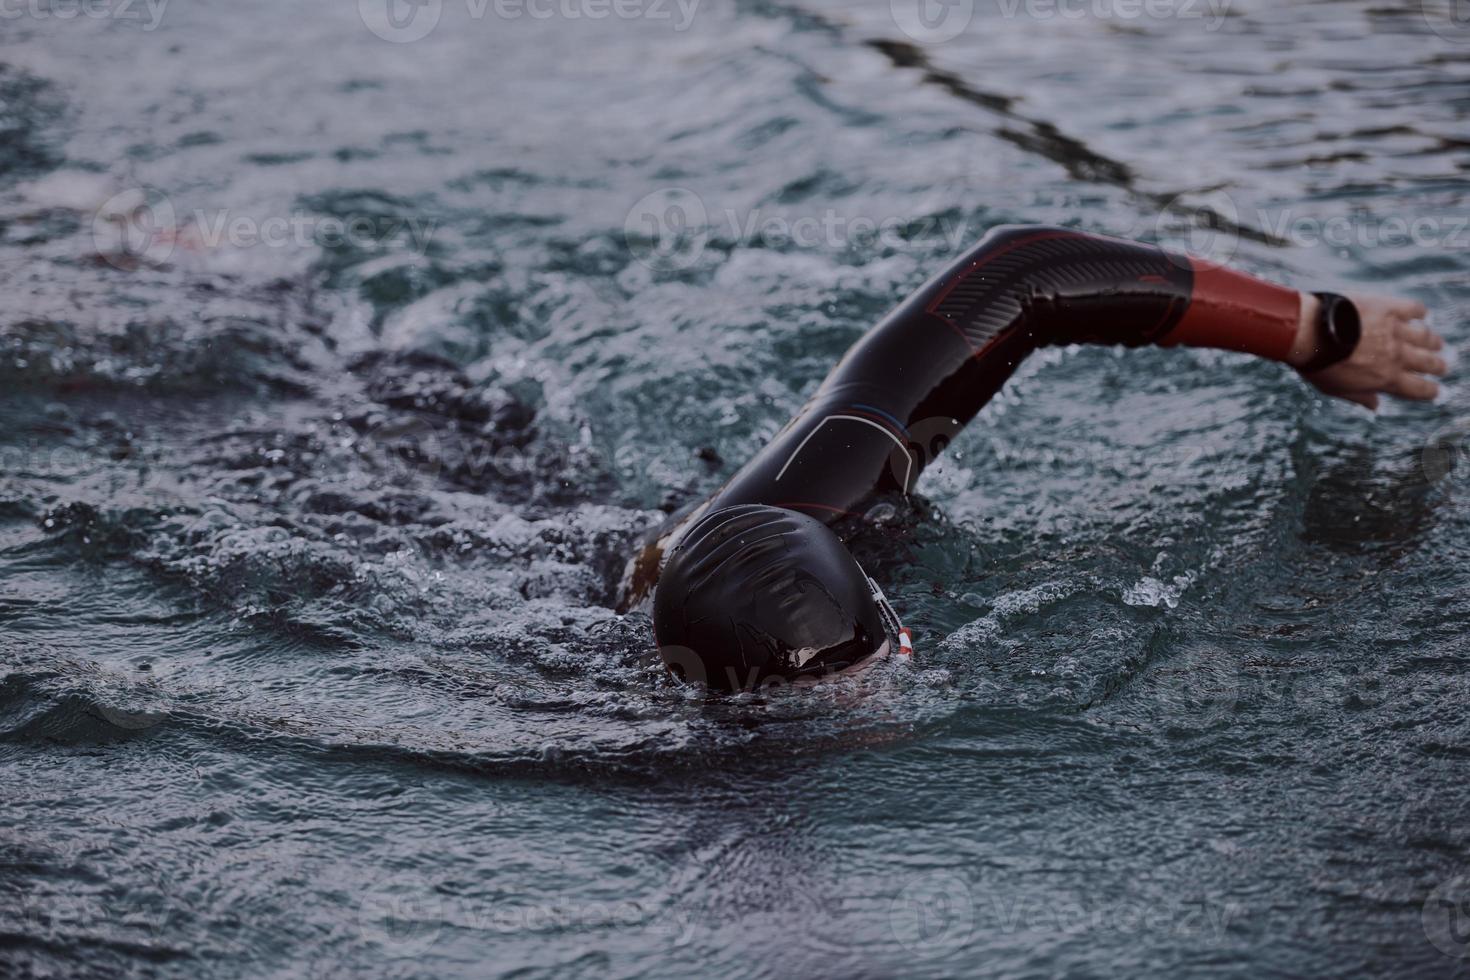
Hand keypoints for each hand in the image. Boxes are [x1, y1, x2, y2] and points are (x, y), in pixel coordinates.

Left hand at [1287, 292, 1447, 410]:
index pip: (1419, 389)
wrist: (1310, 333)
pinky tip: (1422, 315)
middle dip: (1438, 366)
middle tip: (1441, 366)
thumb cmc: (1318, 365)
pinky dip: (1420, 312)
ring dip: (1433, 341)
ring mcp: (1395, 331)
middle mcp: (1397, 356)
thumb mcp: (1336, 389)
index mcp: (1386, 379)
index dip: (1430, 391)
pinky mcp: (1389, 308)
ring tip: (1436, 343)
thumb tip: (1376, 407)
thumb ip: (1360, 397)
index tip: (1436, 391)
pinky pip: (1414, 309)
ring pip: (1426, 337)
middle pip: (1428, 363)